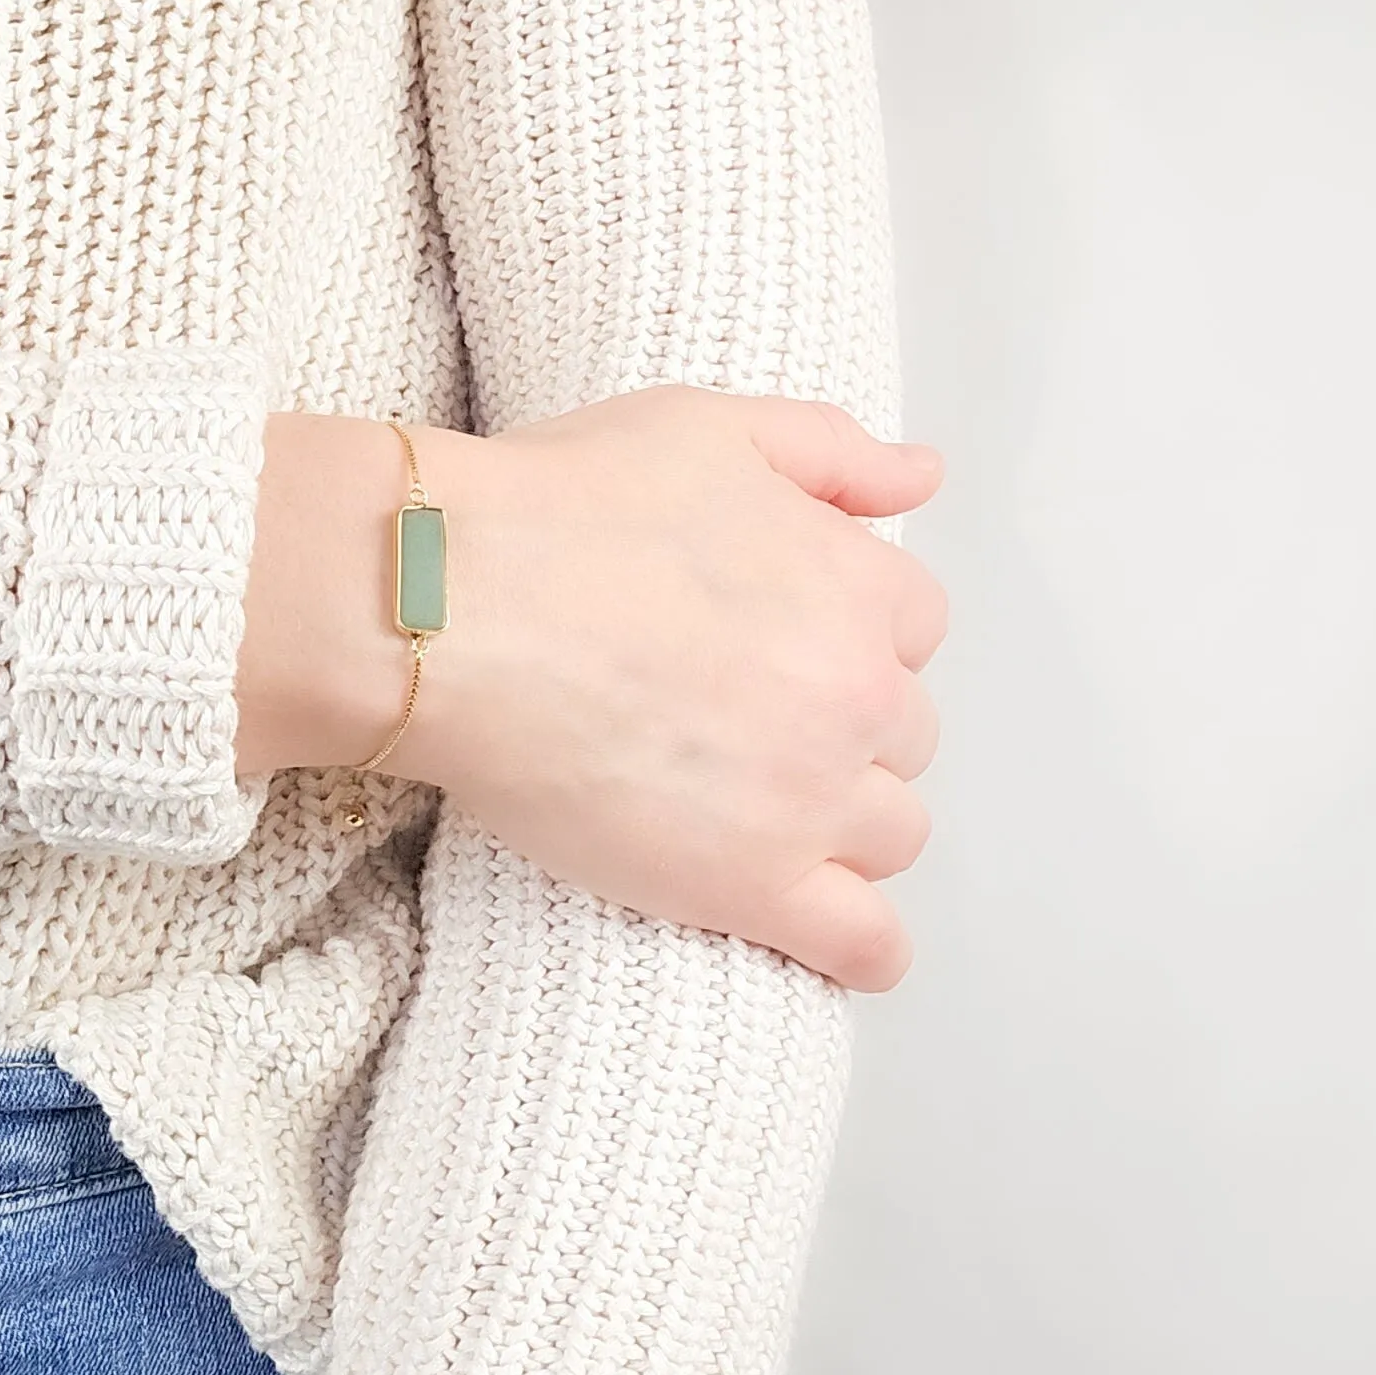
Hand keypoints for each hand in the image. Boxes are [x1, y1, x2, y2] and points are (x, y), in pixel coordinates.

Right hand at [237, 389, 947, 990]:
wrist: (453, 607)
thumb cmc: (565, 506)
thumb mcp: (709, 426)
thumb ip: (831, 450)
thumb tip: (922, 476)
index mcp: (856, 583)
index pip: (914, 624)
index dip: (849, 629)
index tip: (781, 639)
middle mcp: (858, 692)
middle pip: (904, 732)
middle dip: (844, 725)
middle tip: (746, 719)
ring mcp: (813, 798)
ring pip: (893, 832)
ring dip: (846, 823)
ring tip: (759, 812)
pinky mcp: (754, 887)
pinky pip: (864, 942)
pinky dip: (865, 948)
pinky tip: (839, 939)